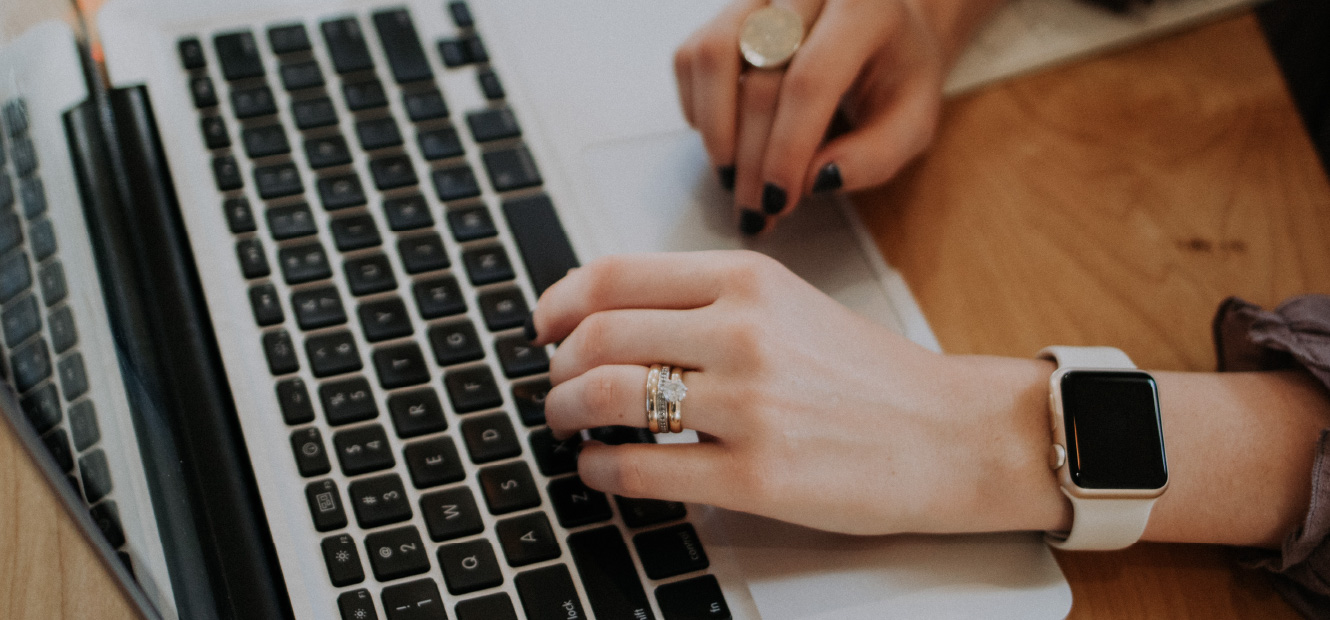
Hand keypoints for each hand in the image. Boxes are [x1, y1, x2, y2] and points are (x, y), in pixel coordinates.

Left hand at [530, 251, 1066, 534]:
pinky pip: (641, 469)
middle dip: (556, 366)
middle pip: (598, 336)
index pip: (615, 275)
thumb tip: (609, 316)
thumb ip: (705, 301)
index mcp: (747, 280)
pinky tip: (598, 470)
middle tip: (553, 384)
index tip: (543, 325)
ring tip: (567, 424)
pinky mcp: (756, 477)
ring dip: (565, 413)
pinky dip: (598, 470)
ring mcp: (749, 406)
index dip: (558, 302)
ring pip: (608, 397)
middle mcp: (743, 333)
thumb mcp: (788, 304)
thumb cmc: (869, 375)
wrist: (951, 434)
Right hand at [674, 0, 1000, 233]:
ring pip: (712, 57)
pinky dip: (699, 108)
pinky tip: (727, 140)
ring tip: (732, 178)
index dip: (787, 148)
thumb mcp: (912, 121)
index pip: (811, 80)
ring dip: (715, 132)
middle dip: (752, 159)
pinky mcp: (727, 10)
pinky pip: (692, 57)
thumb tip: (815, 182)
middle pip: (759, 78)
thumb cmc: (896, 75)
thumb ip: (875, 156)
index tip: (779, 200)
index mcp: (864, 8)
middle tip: (756, 210)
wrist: (884, 27)